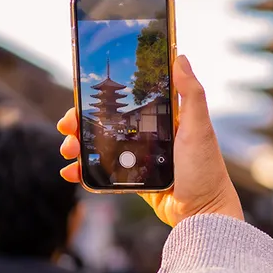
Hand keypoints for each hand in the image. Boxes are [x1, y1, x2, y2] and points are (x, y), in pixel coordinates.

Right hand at [57, 55, 242, 225]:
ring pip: (101, 145)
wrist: (203, 214)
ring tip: (69, 150)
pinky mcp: (134, 179)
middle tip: (67, 125)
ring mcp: (140, 157)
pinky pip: (104, 171)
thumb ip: (191, 94)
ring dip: (79, 145)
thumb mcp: (199, 128)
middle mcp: (150, 135)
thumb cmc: (205, 170)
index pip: (126, 99)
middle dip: (82, 121)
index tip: (82, 95)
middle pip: (107, 122)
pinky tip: (72, 171)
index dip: (102, 96)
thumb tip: (181, 57)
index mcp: (164, 118)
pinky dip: (85, 171)